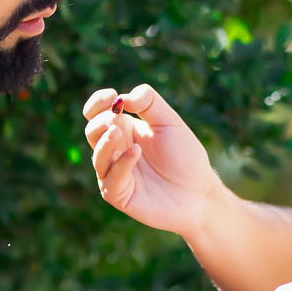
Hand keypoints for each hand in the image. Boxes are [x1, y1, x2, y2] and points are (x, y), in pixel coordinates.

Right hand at [83, 84, 219, 241]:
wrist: (198, 192)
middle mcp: (115, 151)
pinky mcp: (119, 195)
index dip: (97, 102)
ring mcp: (115, 174)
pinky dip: (121, 164)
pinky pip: (111, 179)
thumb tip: (123, 97)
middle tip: (115, 117)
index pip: (97, 113)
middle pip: (92, 132)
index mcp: (124, 130)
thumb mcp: (169, 122)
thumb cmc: (184, 157)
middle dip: (101, 122)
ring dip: (105, 142)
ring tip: (117, 132)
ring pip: (98, 157)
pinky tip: (136, 151)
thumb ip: (149, 103)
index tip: (111, 96)